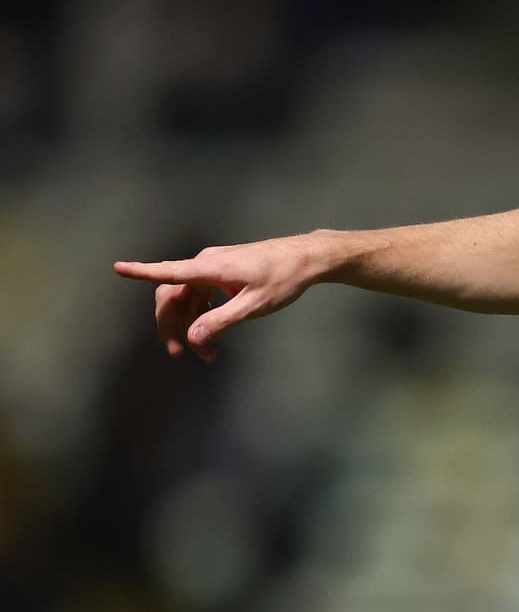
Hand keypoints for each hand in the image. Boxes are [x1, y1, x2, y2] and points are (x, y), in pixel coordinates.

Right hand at [113, 232, 336, 362]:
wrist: (308, 258)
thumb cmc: (284, 278)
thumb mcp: (254, 305)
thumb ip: (221, 322)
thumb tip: (192, 338)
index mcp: (210, 267)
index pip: (169, 271)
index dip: (142, 272)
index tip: (118, 267)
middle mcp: (207, 263)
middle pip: (173, 293)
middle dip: (171, 323)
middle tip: (178, 353)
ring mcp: (214, 266)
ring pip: (188, 296)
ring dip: (191, 324)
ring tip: (206, 353)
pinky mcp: (224, 271)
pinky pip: (202, 293)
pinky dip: (202, 314)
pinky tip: (211, 333)